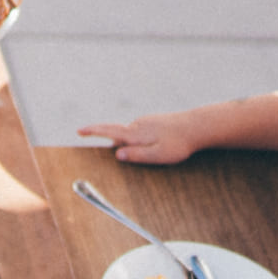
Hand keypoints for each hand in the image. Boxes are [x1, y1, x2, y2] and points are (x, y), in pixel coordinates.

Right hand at [79, 112, 205, 165]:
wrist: (198, 126)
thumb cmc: (178, 144)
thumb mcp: (157, 155)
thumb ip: (136, 155)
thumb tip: (116, 153)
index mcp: (135, 133)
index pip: (108, 131)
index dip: (93, 131)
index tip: (79, 131)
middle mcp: (138, 124)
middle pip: (118, 135)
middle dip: (118, 145)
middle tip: (133, 156)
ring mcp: (146, 121)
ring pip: (132, 135)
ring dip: (134, 144)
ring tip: (154, 153)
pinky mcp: (154, 122)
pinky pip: (142, 133)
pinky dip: (143, 140)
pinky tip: (160, 145)